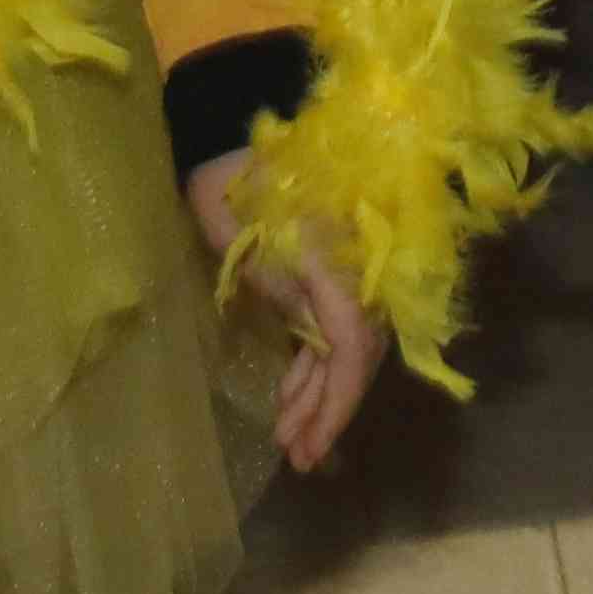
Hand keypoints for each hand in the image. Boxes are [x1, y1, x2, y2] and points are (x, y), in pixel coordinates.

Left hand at [190, 148, 379, 472]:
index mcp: (344, 261)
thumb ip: (287, 296)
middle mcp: (356, 271)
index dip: (339, 401)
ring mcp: (345, 273)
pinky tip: (290, 400)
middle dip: (329, 408)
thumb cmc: (237, 184)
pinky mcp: (327, 274)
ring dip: (318, 394)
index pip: (355, 345)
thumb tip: (318, 348)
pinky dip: (312, 366)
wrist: (235, 135)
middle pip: (357, 353)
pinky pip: (331, 329)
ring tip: (289, 439)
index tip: (313, 446)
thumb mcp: (251, 242)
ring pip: (345, 346)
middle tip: (301, 458)